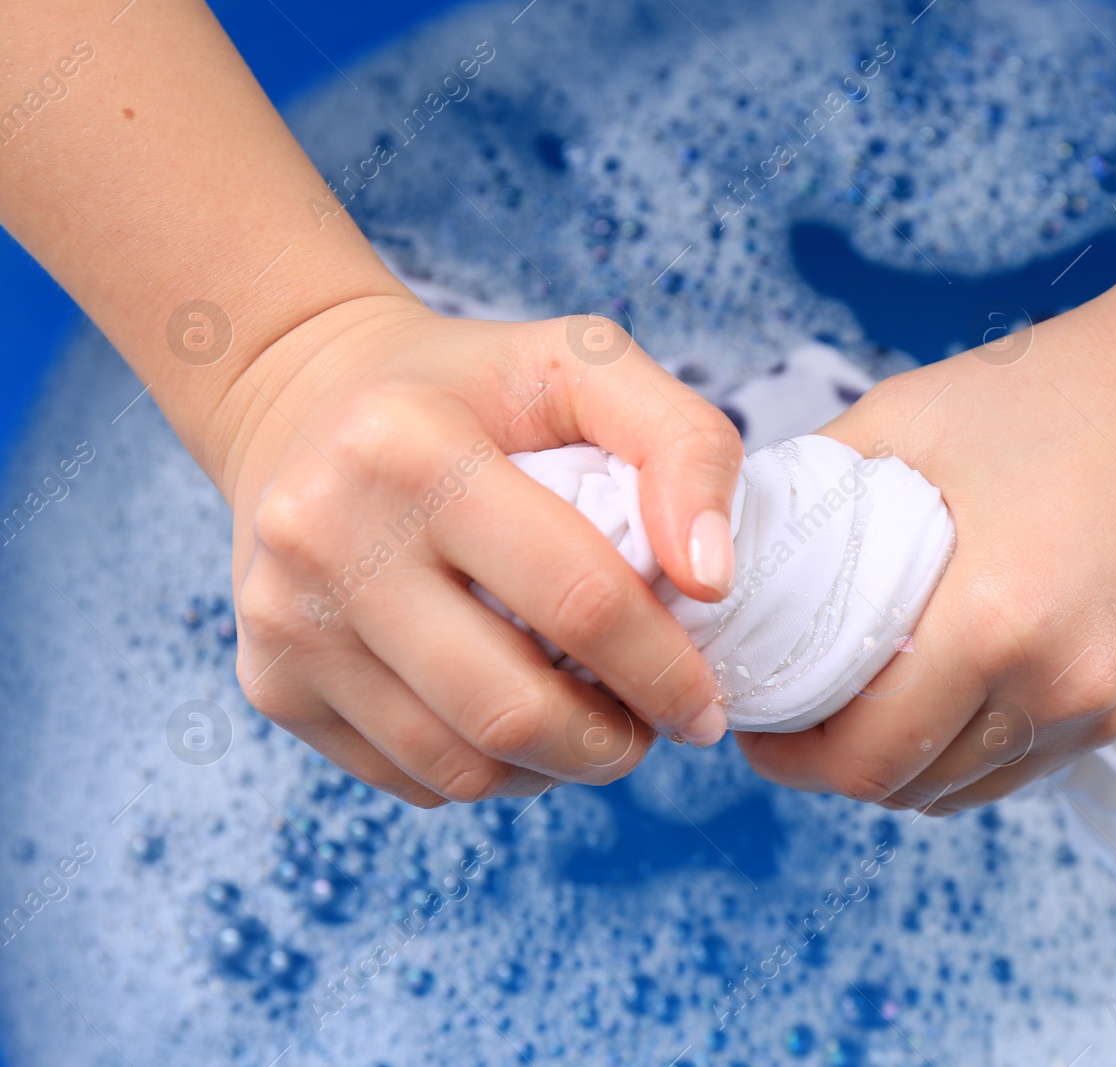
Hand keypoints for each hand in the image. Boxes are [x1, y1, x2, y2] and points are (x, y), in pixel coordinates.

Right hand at [222, 295, 742, 805]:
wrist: (307, 398)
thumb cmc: (475, 385)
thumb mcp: (587, 363)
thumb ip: (683, 444)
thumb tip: (712, 580)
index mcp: (410, 449)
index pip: (578, 600)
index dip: (665, 671)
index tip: (706, 703)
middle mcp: (326, 537)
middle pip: (512, 707)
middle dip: (614, 743)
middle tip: (656, 726)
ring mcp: (288, 621)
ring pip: (461, 766)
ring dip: (556, 769)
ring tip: (595, 725)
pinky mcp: (270, 683)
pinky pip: (411, 777)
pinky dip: (489, 773)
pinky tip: (518, 721)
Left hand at [738, 271, 1115, 814]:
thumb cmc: (1058, 389)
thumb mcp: (908, 418)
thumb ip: (813, 493)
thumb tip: (739, 552)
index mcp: (995, 622)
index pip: (866, 757)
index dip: (792, 759)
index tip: (757, 724)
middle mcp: (1059, 687)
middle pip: (913, 788)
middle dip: (837, 768)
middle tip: (797, 718)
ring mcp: (1108, 706)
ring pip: (971, 788)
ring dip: (905, 768)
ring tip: (863, 710)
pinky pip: (1028, 763)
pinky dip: (969, 750)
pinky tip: (941, 698)